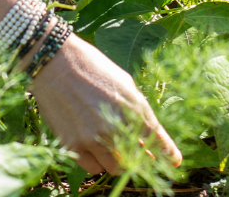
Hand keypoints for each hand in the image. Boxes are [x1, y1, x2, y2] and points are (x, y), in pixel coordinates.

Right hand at [29, 34, 182, 174]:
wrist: (55, 62)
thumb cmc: (92, 67)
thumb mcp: (124, 82)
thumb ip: (137, 109)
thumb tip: (148, 131)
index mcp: (134, 106)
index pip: (158, 140)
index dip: (168, 155)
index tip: (173, 161)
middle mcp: (117, 126)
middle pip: (138, 160)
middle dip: (141, 159)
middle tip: (135, 154)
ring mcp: (94, 138)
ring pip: (116, 168)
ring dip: (117, 161)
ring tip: (110, 147)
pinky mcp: (73, 145)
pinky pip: (92, 168)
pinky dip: (95, 161)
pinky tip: (92, 147)